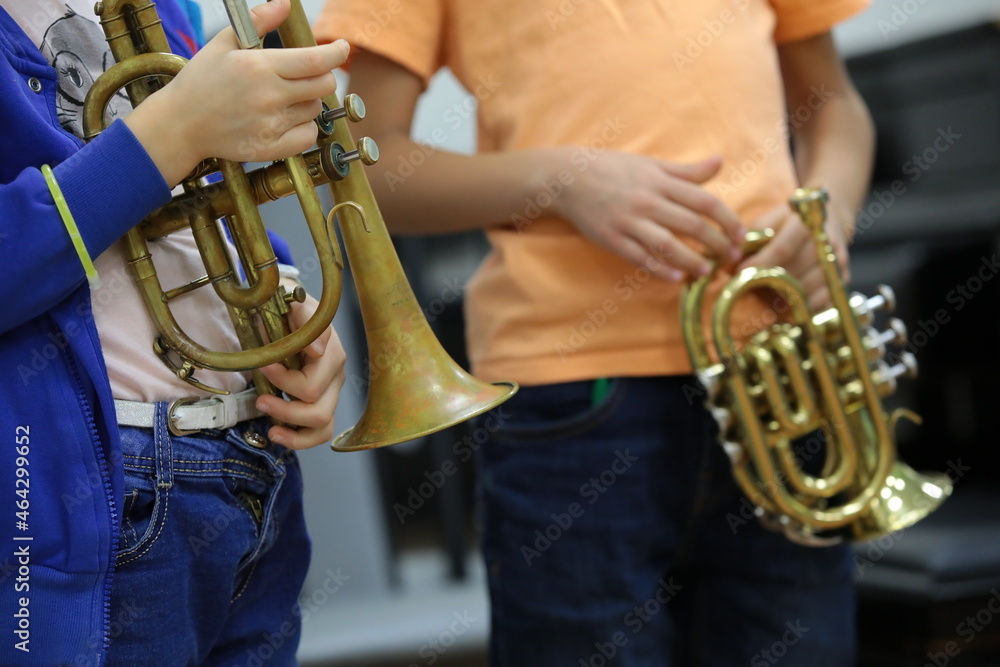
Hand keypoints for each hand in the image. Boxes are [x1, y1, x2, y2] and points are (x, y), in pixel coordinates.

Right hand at [125, 0, 349, 185]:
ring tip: (282, 99)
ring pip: (315, 109)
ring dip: (307, 101)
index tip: (342, 48)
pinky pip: (308, 137)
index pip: (317, 60)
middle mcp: (270, 96)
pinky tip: (286, 121)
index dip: (336, 52)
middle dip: (322, 76)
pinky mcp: (271, 147)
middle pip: (324, 85)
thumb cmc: (200, 81)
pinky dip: (304, 128)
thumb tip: (284, 3)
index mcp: (260, 66)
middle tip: (306, 75)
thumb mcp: (223, 43)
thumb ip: (258, 21)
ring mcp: (272, 124)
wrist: (179, 124)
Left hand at [254, 288, 346, 449]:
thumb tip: (317, 351)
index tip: (262, 366)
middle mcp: (336, 375)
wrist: (287, 308)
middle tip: (260, 399)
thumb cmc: (288, 306)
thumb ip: (305, 316)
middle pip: (318, 410)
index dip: (283, 380)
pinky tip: (278, 434)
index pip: (312, 384)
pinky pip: (320, 433)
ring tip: (270, 424)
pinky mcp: (322, 403)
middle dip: (285, 410)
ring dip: (292, 429)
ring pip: (322, 426)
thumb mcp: (293, 300)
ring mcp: (331, 391)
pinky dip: (299, 440)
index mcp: (331, 353)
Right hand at [544, 150, 744, 281]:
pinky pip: (640, 258)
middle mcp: (648, 201)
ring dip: (692, 262)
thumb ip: (686, 170)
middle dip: (717, 244)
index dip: (727, 220)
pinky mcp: (612, 239)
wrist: (568, 178)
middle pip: (692, 226)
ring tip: (706, 272)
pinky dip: (660, 270)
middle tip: (731, 258)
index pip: (705, 202)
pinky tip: (676, 278)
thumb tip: (720, 162)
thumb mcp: (650, 164)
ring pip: (668, 246)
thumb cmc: (611, 169)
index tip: (740, 234)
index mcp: (660, 181)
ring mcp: (629, 222)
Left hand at [737, 201, 850, 309]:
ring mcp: (837, 263)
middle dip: (767, 284)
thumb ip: (749, 241)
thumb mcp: (768, 222)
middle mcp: (826, 243)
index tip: (738, 273)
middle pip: (794, 273)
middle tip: (748, 287)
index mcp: (806, 224)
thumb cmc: (789, 222)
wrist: (830, 218)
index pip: (782, 249)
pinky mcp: (843, 279)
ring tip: (766, 295)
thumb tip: (727, 264)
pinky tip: (786, 306)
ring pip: (806, 290)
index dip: (759, 264)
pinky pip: (821, 302)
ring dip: (783, 298)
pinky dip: (802, 308)